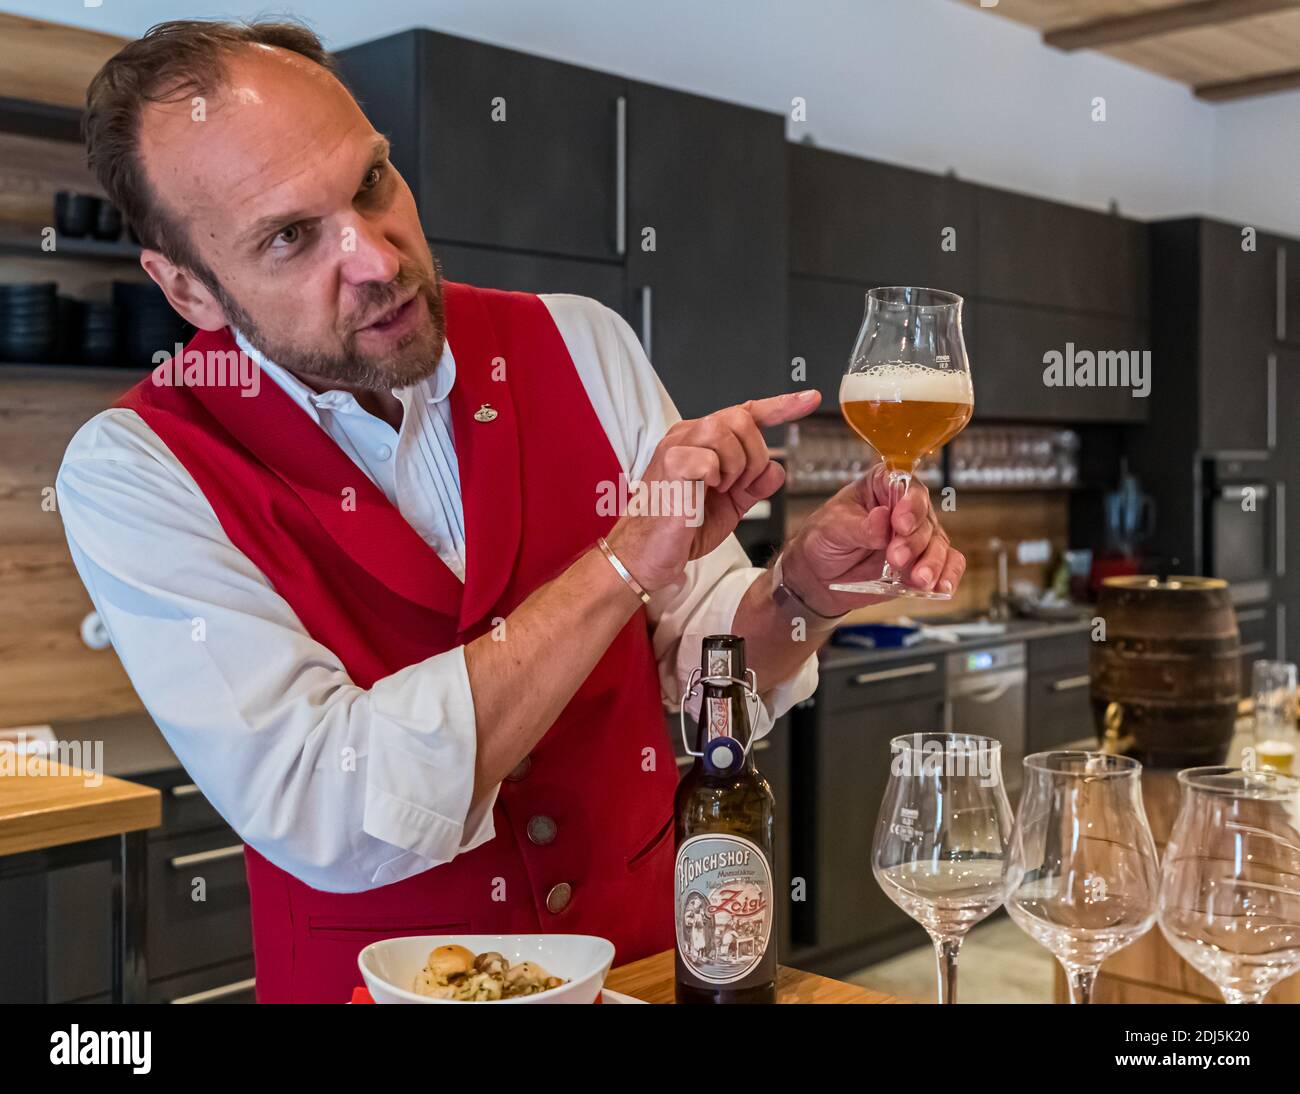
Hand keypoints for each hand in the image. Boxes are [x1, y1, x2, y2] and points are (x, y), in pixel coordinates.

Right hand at [607, 390, 821, 591]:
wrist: (647, 554)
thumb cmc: (681, 528)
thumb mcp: (730, 506)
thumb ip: (754, 485)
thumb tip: (777, 470)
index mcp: (701, 439)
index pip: (746, 411)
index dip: (781, 405)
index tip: (810, 400)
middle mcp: (687, 434)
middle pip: (742, 418)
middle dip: (754, 456)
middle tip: (738, 486)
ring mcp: (676, 446)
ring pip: (727, 432)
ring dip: (736, 466)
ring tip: (720, 490)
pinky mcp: (670, 463)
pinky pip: (711, 459)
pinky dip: (716, 479)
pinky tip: (703, 494)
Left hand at [779, 464, 966, 615]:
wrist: (819, 576)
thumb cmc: (824, 540)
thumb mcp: (832, 528)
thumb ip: (859, 526)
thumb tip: (881, 519)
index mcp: (882, 486)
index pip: (905, 486)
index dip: (908, 504)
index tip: (900, 523)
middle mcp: (905, 508)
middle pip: (924, 518)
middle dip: (914, 541)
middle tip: (896, 558)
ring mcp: (917, 536)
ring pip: (939, 543)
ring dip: (932, 562)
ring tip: (919, 579)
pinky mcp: (923, 562)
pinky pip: (948, 564)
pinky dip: (948, 575)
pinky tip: (941, 588)